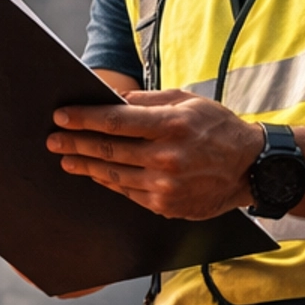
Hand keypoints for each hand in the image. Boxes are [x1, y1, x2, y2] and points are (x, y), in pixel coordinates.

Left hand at [49, 88, 264, 218]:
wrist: (251, 168)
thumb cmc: (219, 129)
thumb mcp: (189, 102)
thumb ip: (150, 102)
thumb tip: (114, 100)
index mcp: (172, 125)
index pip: (116, 121)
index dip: (84, 119)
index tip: (62, 116)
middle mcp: (167, 157)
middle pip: (109, 150)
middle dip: (75, 143)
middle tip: (53, 140)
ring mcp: (166, 185)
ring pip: (114, 175)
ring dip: (85, 166)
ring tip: (66, 158)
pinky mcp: (166, 205)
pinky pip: (128, 193)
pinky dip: (109, 183)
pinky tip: (96, 174)